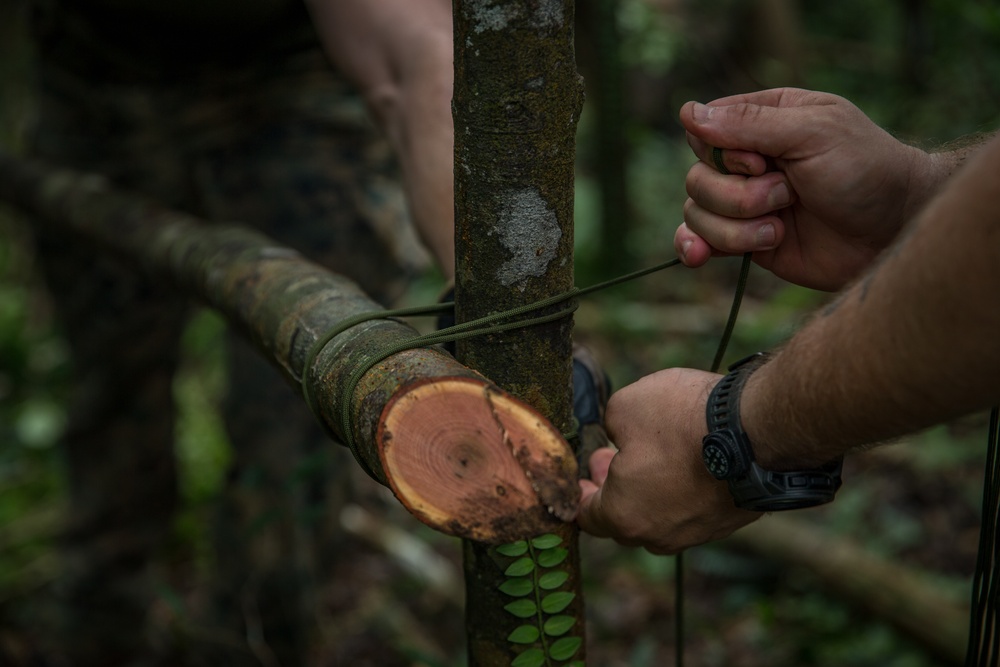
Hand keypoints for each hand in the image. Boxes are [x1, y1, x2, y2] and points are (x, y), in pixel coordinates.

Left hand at [576, 368, 759, 553]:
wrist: (757, 430)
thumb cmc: (683, 420)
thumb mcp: (624, 406)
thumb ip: (610, 425)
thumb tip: (620, 434)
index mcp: (624, 516)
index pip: (588, 517)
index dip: (580, 494)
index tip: (580, 478)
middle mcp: (659, 536)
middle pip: (625, 520)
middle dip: (614, 488)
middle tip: (610, 459)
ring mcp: (698, 533)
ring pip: (662, 517)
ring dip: (651, 490)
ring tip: (652, 457)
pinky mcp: (730, 522)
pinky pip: (695, 509)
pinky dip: (685, 489)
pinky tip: (689, 461)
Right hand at [676, 88, 938, 290]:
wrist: (893, 232)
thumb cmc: (865, 171)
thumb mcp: (812, 133)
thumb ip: (749, 124)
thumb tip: (687, 113)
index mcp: (764, 120)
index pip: (705, 130)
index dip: (724, 153)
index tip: (762, 161)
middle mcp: (748, 161)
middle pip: (697, 177)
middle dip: (737, 196)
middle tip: (787, 196)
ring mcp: (744, 203)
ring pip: (696, 213)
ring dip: (736, 228)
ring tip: (780, 230)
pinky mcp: (745, 240)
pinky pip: (698, 242)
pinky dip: (695, 248)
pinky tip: (699, 257)